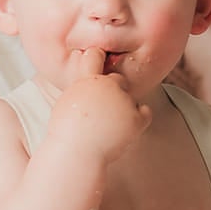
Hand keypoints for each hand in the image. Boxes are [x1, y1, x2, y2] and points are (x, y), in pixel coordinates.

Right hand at [46, 48, 150, 163]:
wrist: (76, 154)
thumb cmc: (67, 132)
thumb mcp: (66, 102)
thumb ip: (80, 86)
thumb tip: (88, 75)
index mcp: (87, 79)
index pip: (95, 55)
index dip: (97, 57)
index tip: (98, 59)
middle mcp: (107, 85)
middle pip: (118, 80)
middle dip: (114, 91)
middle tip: (105, 111)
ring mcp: (123, 100)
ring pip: (130, 98)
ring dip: (124, 108)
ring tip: (109, 126)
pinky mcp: (135, 117)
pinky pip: (145, 112)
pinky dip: (139, 119)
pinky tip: (127, 128)